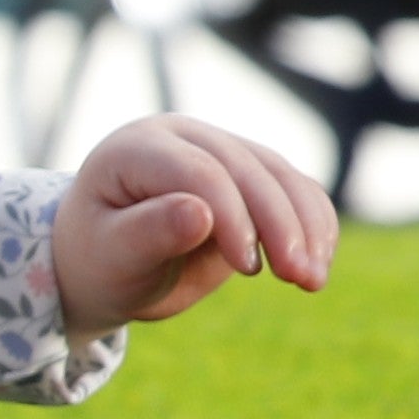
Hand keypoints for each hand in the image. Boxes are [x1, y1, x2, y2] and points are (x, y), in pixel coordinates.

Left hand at [51, 114, 335, 340]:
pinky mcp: (248, 175)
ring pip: (279, 175)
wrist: (103, 263)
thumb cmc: (99, 260)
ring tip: (313, 280)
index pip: (199, 171)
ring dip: (307, 226)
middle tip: (301, 279)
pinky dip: (314, 222)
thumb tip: (200, 213)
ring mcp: (219, 150)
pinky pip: (293, 188)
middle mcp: (183, 137)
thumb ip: (150, 232)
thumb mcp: (111, 255)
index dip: (232, 216)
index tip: (248, 269)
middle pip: (247, 169)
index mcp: (138, 147)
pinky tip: (319, 262)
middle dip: (281, 225)